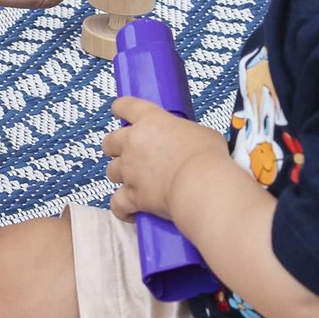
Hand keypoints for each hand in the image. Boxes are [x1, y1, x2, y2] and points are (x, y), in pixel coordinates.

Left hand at [102, 96, 230, 222]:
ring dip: (122, 177)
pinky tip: (130, 212)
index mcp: (151, 120)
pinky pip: (117, 203)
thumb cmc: (208, 158)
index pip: (126, 106)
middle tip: (128, 154)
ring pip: (111, 172)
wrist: (203, 185)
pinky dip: (123, 209)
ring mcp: (130, 169)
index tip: (119, 112)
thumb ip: (186, 135)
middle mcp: (134, 142)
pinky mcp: (132, 195)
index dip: (121, 109)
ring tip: (137, 184)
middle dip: (115, 148)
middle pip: (110, 141)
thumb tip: (190, 144)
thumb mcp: (203, 134)